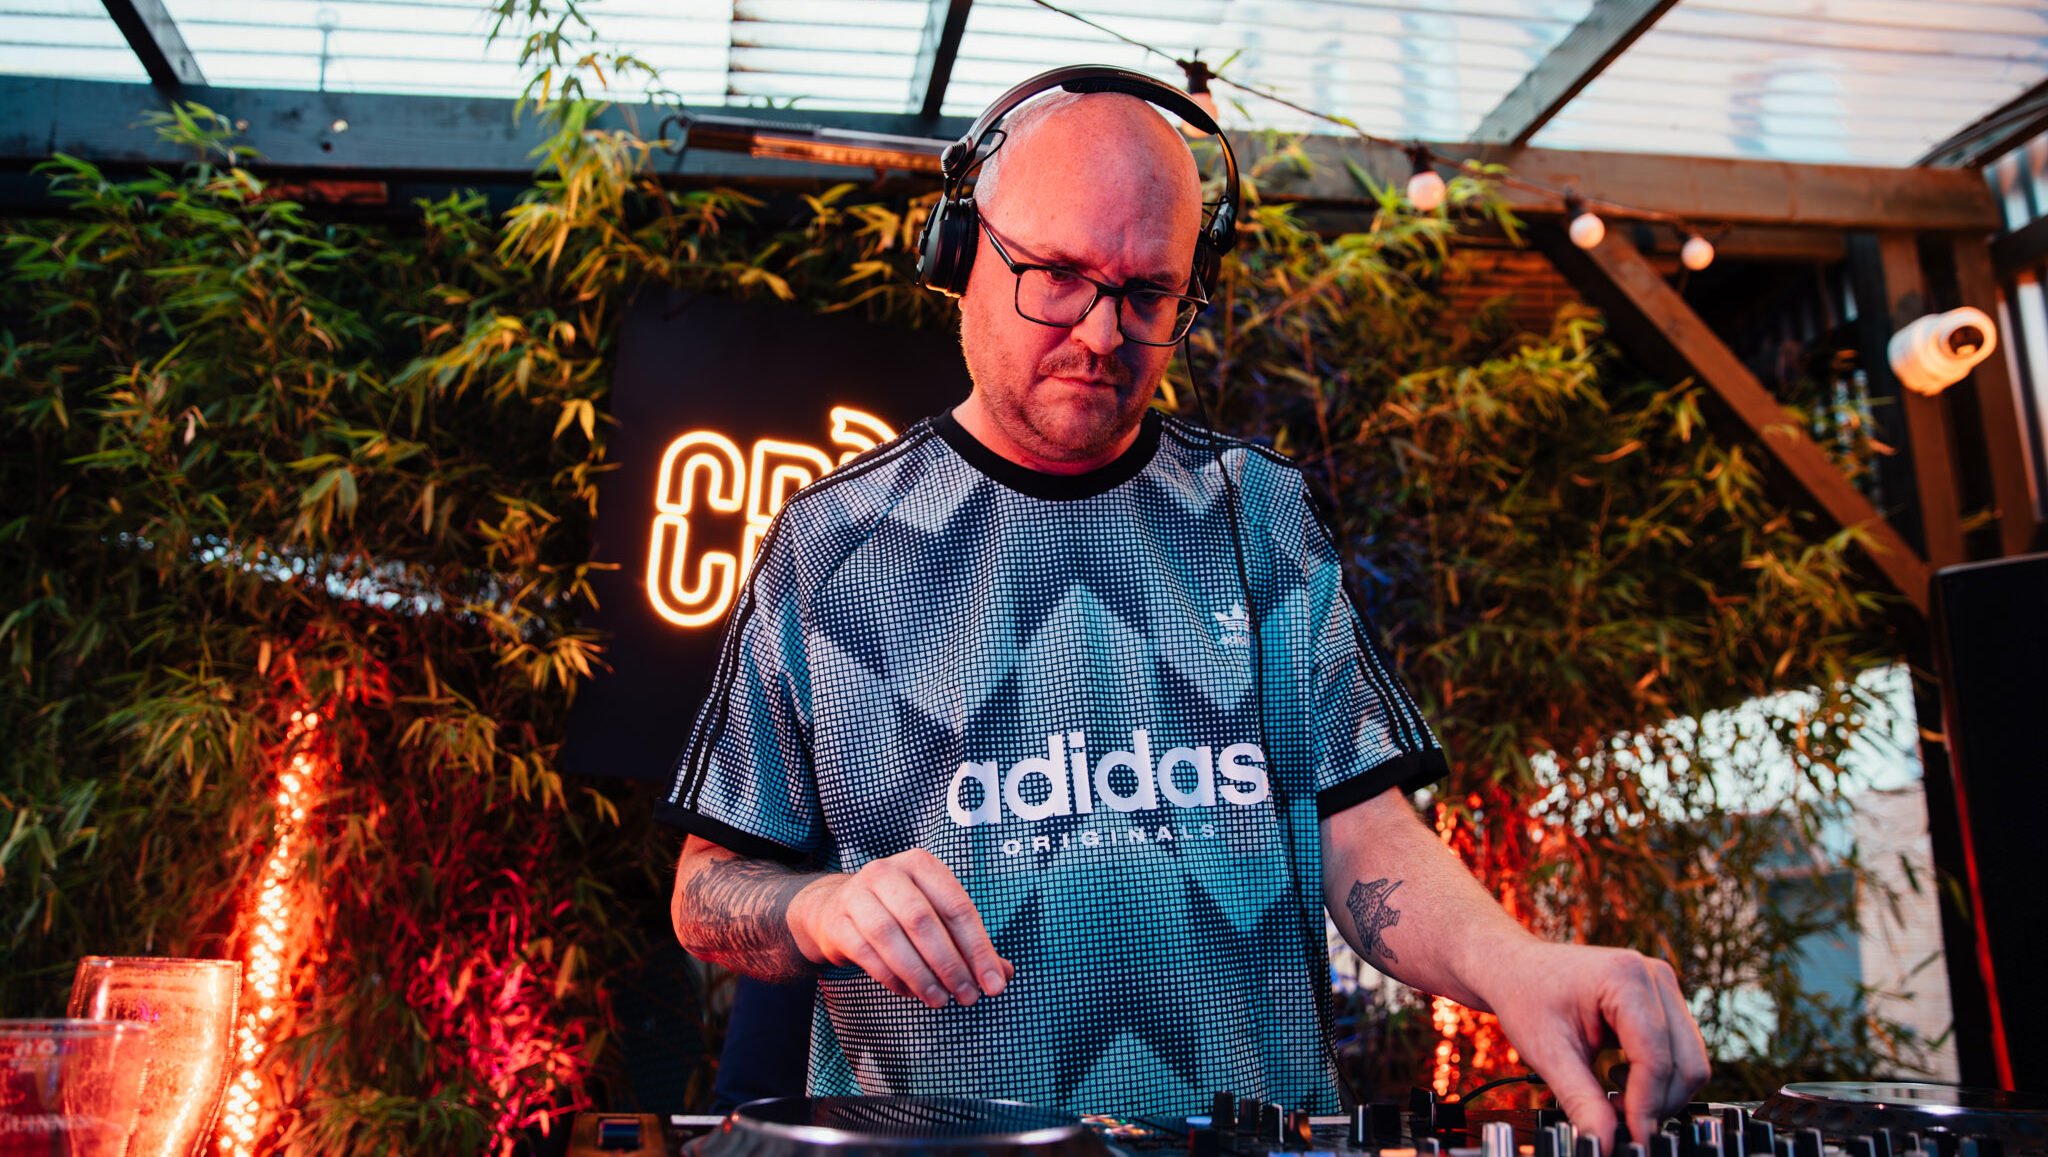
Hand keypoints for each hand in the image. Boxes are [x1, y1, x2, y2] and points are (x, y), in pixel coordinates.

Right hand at [788, 848, 1013, 1008]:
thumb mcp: (934, 915)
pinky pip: (866, 954)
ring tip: (939, 999)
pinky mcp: (837, 922)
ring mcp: (857, 895)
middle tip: (967, 996)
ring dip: (920, 975)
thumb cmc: (897, 912)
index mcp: (921, 865)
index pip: (957, 906)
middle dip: (949, 964)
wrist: (836, 909)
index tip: (994, 983)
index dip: (979, 948)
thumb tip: (1002, 974)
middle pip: (923, 921)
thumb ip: (968, 943)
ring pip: (891, 937)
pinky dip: (892, 977)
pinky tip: (909, 992)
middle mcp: (887, 872)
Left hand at [1483, 941, 1709, 1149]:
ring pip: (1690, 1062)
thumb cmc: (1526, 998)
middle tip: (1614, 1123)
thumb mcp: (1548, 1053)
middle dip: (1656, 1103)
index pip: (1655, 1058)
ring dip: (1658, 1094)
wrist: (1515, 970)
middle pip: (1685, 1063)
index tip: (1632, 1139)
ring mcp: (1664, 987)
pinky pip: (1680, 1053)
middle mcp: (1655, 976)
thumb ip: (1581, 1101)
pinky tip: (1618, 1080)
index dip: (1646, 1106)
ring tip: (1611, 1100)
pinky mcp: (1664, 1002)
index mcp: (1626, 977)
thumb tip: (1604, 1145)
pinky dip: (1657, 1080)